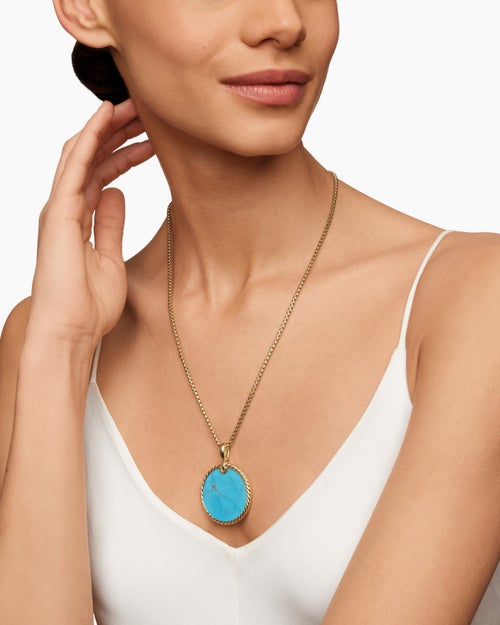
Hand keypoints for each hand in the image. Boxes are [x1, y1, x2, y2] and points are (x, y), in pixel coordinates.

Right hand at [28, 99, 154, 349]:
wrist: (71, 331)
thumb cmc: (88, 305)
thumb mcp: (110, 257)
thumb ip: (110, 223)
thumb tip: (117, 194)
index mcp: (79, 218)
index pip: (101, 173)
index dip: (124, 152)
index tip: (151, 138)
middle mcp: (67, 207)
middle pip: (92, 158)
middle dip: (118, 133)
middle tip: (146, 113)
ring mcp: (60, 208)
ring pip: (83, 153)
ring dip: (107, 127)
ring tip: (133, 107)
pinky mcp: (58, 212)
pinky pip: (74, 165)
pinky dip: (89, 137)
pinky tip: (105, 116)